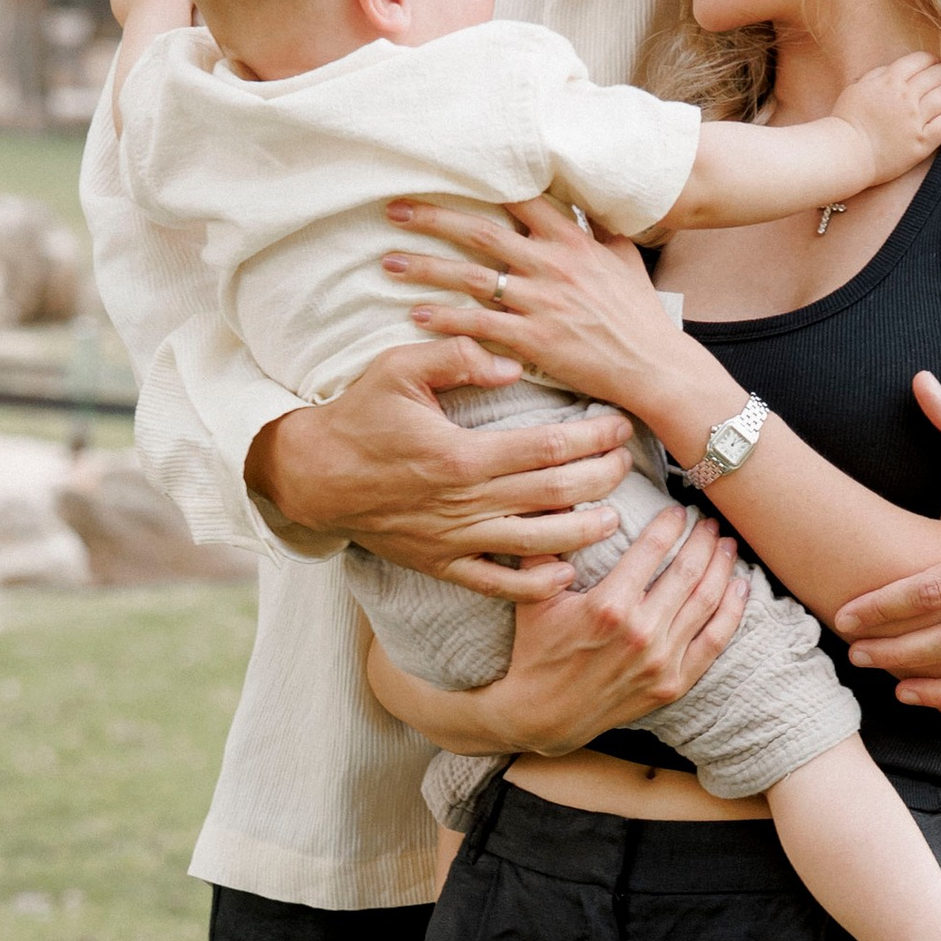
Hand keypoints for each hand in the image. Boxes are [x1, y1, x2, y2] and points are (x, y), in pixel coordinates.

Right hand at [248, 339, 631, 596]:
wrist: (313, 476)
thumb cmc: (359, 417)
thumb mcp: (398, 368)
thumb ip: (456, 356)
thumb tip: (511, 363)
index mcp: (461, 454)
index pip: (548, 447)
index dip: (593, 437)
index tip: (619, 425)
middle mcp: (465, 502)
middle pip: (555, 495)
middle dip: (602, 479)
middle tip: (628, 463)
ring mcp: (455, 539)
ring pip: (537, 544)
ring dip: (584, 533)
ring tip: (614, 518)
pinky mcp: (442, 564)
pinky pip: (496, 584)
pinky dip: (535, 585)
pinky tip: (566, 574)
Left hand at [383, 194, 711, 443]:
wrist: (652, 365)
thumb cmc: (638, 314)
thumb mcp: (624, 257)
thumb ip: (599, 226)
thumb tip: (587, 197)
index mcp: (572, 240)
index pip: (518, 198)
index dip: (477, 182)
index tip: (442, 172)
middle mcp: (552, 265)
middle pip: (481, 231)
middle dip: (433, 218)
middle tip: (393, 209)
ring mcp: (540, 302)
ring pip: (471, 277)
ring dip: (426, 268)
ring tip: (389, 262)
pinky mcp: (533, 340)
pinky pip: (479, 324)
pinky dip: (446, 318)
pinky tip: (416, 314)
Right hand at [482, 504, 747, 752]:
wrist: (543, 715)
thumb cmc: (536, 650)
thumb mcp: (533, 597)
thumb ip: (545, 549)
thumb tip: (555, 503)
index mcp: (609, 605)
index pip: (653, 549)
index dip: (671, 524)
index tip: (678, 509)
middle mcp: (641, 632)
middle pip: (688, 571)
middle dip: (703, 539)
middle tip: (709, 520)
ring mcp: (661, 661)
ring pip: (706, 602)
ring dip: (722, 566)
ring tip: (726, 543)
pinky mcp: (673, 684)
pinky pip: (714, 641)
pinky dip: (732, 611)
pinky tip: (740, 587)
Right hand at [830, 52, 940, 187]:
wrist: (846, 153)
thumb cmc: (846, 121)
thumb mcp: (857, 88)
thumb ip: (877, 75)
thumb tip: (895, 69)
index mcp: (890, 81)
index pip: (920, 61)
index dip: (931, 59)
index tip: (934, 62)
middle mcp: (906, 97)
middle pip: (936, 76)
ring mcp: (916, 120)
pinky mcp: (922, 142)